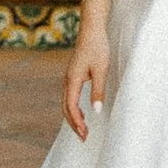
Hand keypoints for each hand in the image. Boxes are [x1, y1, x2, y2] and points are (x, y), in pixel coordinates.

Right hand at [65, 2, 111, 136]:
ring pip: (66, 103)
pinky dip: (73, 109)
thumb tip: (96, 111)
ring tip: (83, 131)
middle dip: (73, 124)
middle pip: (65, 108)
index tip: (85, 134)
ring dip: (73, 118)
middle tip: (84, 138)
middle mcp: (67, 80)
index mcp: (72, 80)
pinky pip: (69, 97)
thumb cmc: (98, 47)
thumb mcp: (101, 70)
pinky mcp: (72, 76)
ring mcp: (68, 78)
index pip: (71, 107)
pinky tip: (82, 114)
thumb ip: (98, 90)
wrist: (92, 29)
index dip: (77, 122)